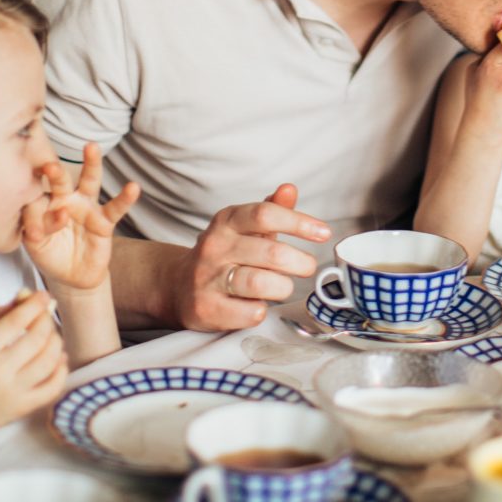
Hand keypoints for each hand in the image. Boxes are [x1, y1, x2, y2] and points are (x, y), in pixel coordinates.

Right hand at [0, 292, 67, 445]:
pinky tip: (58, 359)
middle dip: (47, 320)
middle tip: (46, 315)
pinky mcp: (22, 409)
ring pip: (50, 360)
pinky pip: (54, 387)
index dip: (35, 304)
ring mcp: (11, 393)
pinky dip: (61, 369)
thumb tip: (25, 296)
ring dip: (56, 342)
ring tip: (51, 336)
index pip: (16, 321)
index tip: (44, 295)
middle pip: (37, 338)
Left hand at [22, 143, 139, 290]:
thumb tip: (54, 214)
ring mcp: (86, 207)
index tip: (35, 235)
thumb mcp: (35, 244)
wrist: (71, 275)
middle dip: (56, 172)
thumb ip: (36, 226)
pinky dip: (125, 198)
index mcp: (44, 202)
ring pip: (90, 182)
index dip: (34, 216)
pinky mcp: (104, 221)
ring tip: (91, 147)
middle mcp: (66, 199)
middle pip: (62, 180)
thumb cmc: (50, 253)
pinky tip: (133, 187)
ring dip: (91, 164)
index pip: (36, 200)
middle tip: (51, 167)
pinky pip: (115, 208)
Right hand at [174, 183, 330, 330]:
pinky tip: (258, 304)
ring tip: (283, 286)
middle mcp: (215, 246)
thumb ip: (271, 210)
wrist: (177, 287)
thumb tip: (290, 189)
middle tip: (308, 267)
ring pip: (261, 283)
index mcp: (227, 221)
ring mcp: (208, 278)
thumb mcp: (245, 228)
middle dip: (300, 263)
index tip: (324, 233)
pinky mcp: (206, 308)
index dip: (299, 223)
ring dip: (283, 287)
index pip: (266, 214)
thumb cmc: (224, 255)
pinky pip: (250, 312)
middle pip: (271, 253)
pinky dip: (262, 310)